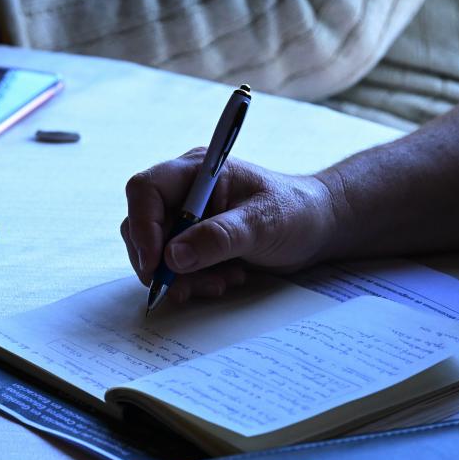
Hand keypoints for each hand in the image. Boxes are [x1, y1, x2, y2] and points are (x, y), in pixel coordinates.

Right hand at [120, 148, 340, 302]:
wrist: (317, 228)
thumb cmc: (296, 212)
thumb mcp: (262, 224)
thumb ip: (219, 237)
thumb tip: (173, 258)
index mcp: (197, 171)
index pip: (145, 190)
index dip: (142, 226)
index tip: (155, 264)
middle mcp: (184, 192)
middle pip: (142, 226)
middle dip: (160, 263)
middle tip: (183, 288)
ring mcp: (187, 218)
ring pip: (156, 253)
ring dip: (181, 277)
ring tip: (221, 283)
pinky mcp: (194, 243)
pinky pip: (174, 267)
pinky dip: (193, 281)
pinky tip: (226, 279)